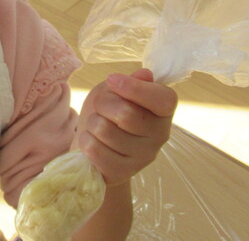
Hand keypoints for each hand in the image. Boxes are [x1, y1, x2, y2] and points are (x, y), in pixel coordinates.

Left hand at [73, 68, 177, 185]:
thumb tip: (146, 75)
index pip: (162, 99)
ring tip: (97, 126)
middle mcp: (160, 135)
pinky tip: (93, 142)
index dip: (134, 88)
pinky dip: (86, 141)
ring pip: (105, 131)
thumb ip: (129, 81)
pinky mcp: (123, 173)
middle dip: (103, 104)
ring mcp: (143, 157)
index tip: (111, 80)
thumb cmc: (105, 111)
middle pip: (126, 114)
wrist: (92, 142)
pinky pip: (94, 150)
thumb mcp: (114, 90)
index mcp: (163, 110)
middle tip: (100, 107)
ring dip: (92, 123)